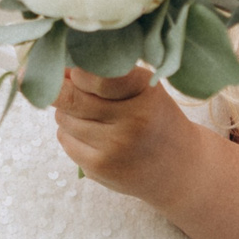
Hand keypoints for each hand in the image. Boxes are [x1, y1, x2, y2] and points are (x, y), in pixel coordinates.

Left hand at [53, 66, 193, 199]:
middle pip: (71, 97)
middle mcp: (133, 120)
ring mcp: (115, 147)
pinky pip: (65, 139)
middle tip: (67, 87)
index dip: (77, 72)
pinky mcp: (99, 167)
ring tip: (89, 115)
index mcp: (146, 91)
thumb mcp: (144, 88)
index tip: (77, 72)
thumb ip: (107, 74)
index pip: (96, 76)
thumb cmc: (154, 117)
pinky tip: (91, 134)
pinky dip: (69, 132)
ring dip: (68, 112)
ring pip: (64, 117)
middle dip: (61, 89)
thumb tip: (60, 71)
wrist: (178, 168)